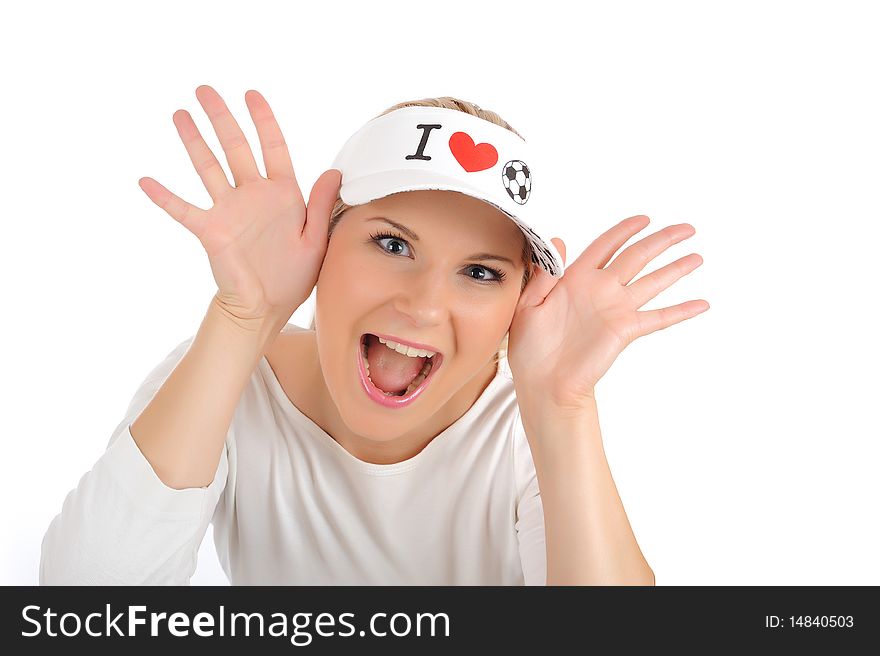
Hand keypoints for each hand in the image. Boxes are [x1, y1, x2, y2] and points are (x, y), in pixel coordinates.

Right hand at [138, 85, 340, 325]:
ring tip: (180, 114)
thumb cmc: (293, 276)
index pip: (272, 147)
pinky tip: (146, 181)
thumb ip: (320, 205)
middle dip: (221, 118)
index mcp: (282, 195)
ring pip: (208, 168)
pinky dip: (165, 197)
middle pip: (235, 147)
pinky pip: (184, 210)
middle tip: (205, 89)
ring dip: (194, 142)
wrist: (266, 307)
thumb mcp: (316, 240)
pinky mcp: (211, 230)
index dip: (263, 120)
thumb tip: (335, 171)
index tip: (251, 95)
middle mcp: (253, 196)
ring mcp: (229, 210)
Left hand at [507, 215, 708, 412]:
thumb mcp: (528, 305)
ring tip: (697, 257)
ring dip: (676, 269)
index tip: (644, 219)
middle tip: (686, 229)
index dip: (624, 231)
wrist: (542, 383)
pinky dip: (681, 311)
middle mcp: (600, 290)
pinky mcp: (625, 330)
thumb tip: (557, 241)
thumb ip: (544, 274)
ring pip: (652, 282)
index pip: (605, 246)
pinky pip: (658, 317)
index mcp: (575, 279)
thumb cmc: (530, 349)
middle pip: (637, 256)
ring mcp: (616, 309)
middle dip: (661, 241)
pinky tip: (701, 304)